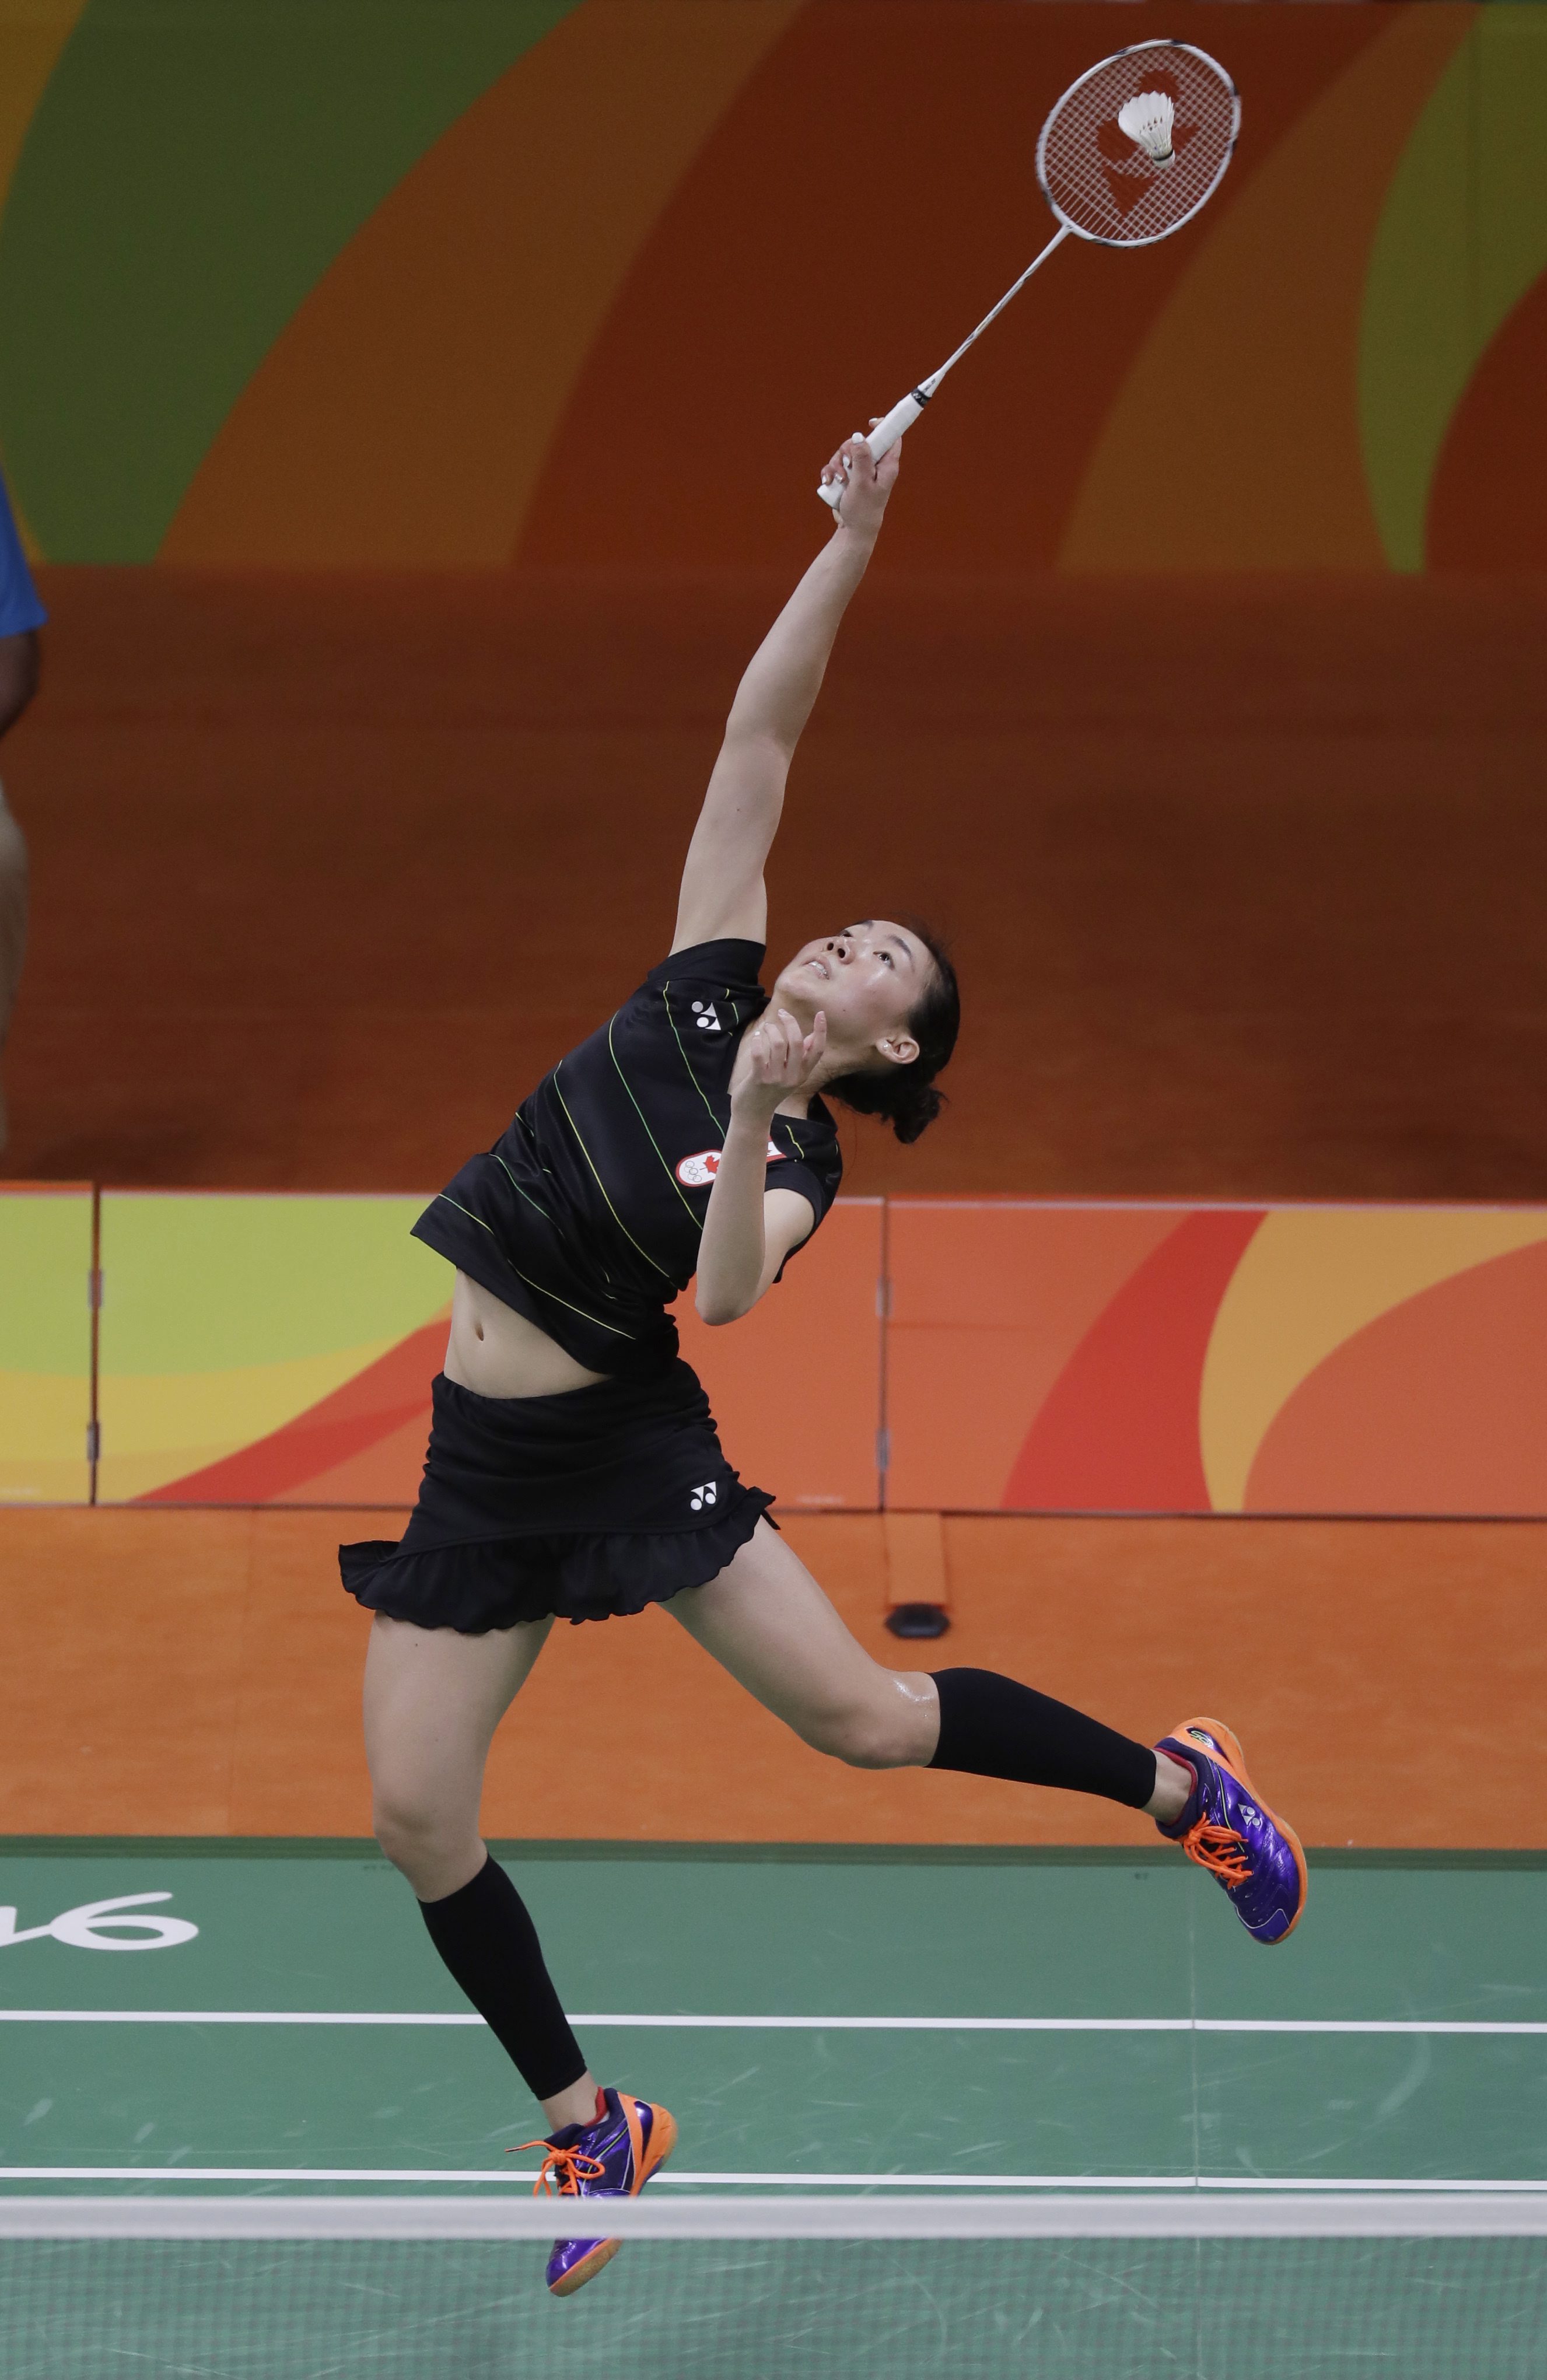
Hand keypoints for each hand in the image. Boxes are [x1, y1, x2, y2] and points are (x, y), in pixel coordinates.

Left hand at [732, 1007, 827, 1118]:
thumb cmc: (771, 1090)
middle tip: (782, 1012)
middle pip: (796, 1042)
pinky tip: (757, 1037)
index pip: (818, 1050)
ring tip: (766, 1027)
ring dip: (771, 1029)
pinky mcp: (759, 1079)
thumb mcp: (791, 1075)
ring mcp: (776, 1079)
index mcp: (803, 1073)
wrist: (753, 1114)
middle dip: (790, 1022)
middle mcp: (792, 1077)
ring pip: (777, 1044)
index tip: (820, 1013)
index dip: (821, 1031)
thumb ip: (802, 1057)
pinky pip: (759, 1053)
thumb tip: (812, 1037)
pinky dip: (758, 1040)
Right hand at [818, 420, 900, 538]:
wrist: (854, 530)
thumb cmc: (863, 510)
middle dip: (848, 451)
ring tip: (837, 480)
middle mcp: (874, 466)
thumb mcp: (862, 483)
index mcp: (886, 466)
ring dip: (836, 464)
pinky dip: (830, 472)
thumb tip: (859, 436)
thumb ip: (862, 459)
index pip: (891, 438)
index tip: (871, 423)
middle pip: (861, 442)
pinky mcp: (848, 477)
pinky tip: (828, 482)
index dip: (883, 426)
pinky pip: (836, 466)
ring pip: (846, 454)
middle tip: (846, 466)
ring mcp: (860, 471)